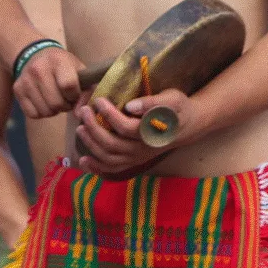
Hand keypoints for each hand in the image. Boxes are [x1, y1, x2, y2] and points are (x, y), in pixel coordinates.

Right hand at [15, 44, 84, 120]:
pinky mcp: (17, 90)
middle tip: (65, 98)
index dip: (74, 95)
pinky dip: (41, 112)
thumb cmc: (63, 66)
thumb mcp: (79, 70)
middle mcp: (39, 69)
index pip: (69, 86)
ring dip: (54, 110)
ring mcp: (26, 80)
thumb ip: (86, 91)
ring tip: (55, 98)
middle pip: (56, 103)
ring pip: (45, 111)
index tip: (74, 92)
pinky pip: (33, 114)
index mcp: (58, 61)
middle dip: (65, 105)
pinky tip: (44, 101)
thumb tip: (79, 113)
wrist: (36, 55)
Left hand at [76, 89, 190, 176]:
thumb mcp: (172, 99)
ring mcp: (138, 158)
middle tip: (83, 112)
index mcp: (151, 133)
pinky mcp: (134, 161)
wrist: (188, 126)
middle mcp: (143, 149)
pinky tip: (84, 159)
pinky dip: (97, 167)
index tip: (98, 100)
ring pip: (109, 158)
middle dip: (94, 128)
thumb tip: (131, 105)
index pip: (125, 128)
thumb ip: (152, 102)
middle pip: (112, 144)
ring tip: (80, 128)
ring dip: (91, 145)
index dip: (109, 114)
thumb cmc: (178, 108)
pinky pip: (113, 169)